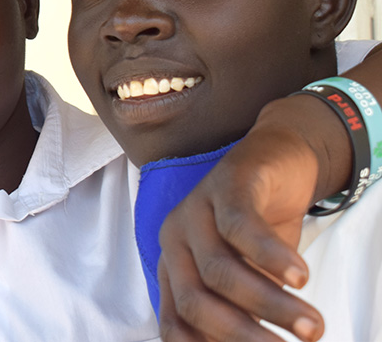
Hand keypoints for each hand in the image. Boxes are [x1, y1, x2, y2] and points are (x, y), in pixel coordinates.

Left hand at [156, 93, 350, 340]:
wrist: (277, 160)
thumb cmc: (258, 230)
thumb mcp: (247, 277)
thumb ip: (240, 312)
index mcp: (173, 269)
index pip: (175, 324)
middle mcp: (174, 241)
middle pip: (195, 301)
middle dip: (243, 335)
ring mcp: (196, 209)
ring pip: (219, 269)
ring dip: (270, 304)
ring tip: (311, 325)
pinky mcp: (226, 182)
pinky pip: (239, 225)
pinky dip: (270, 256)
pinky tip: (300, 275)